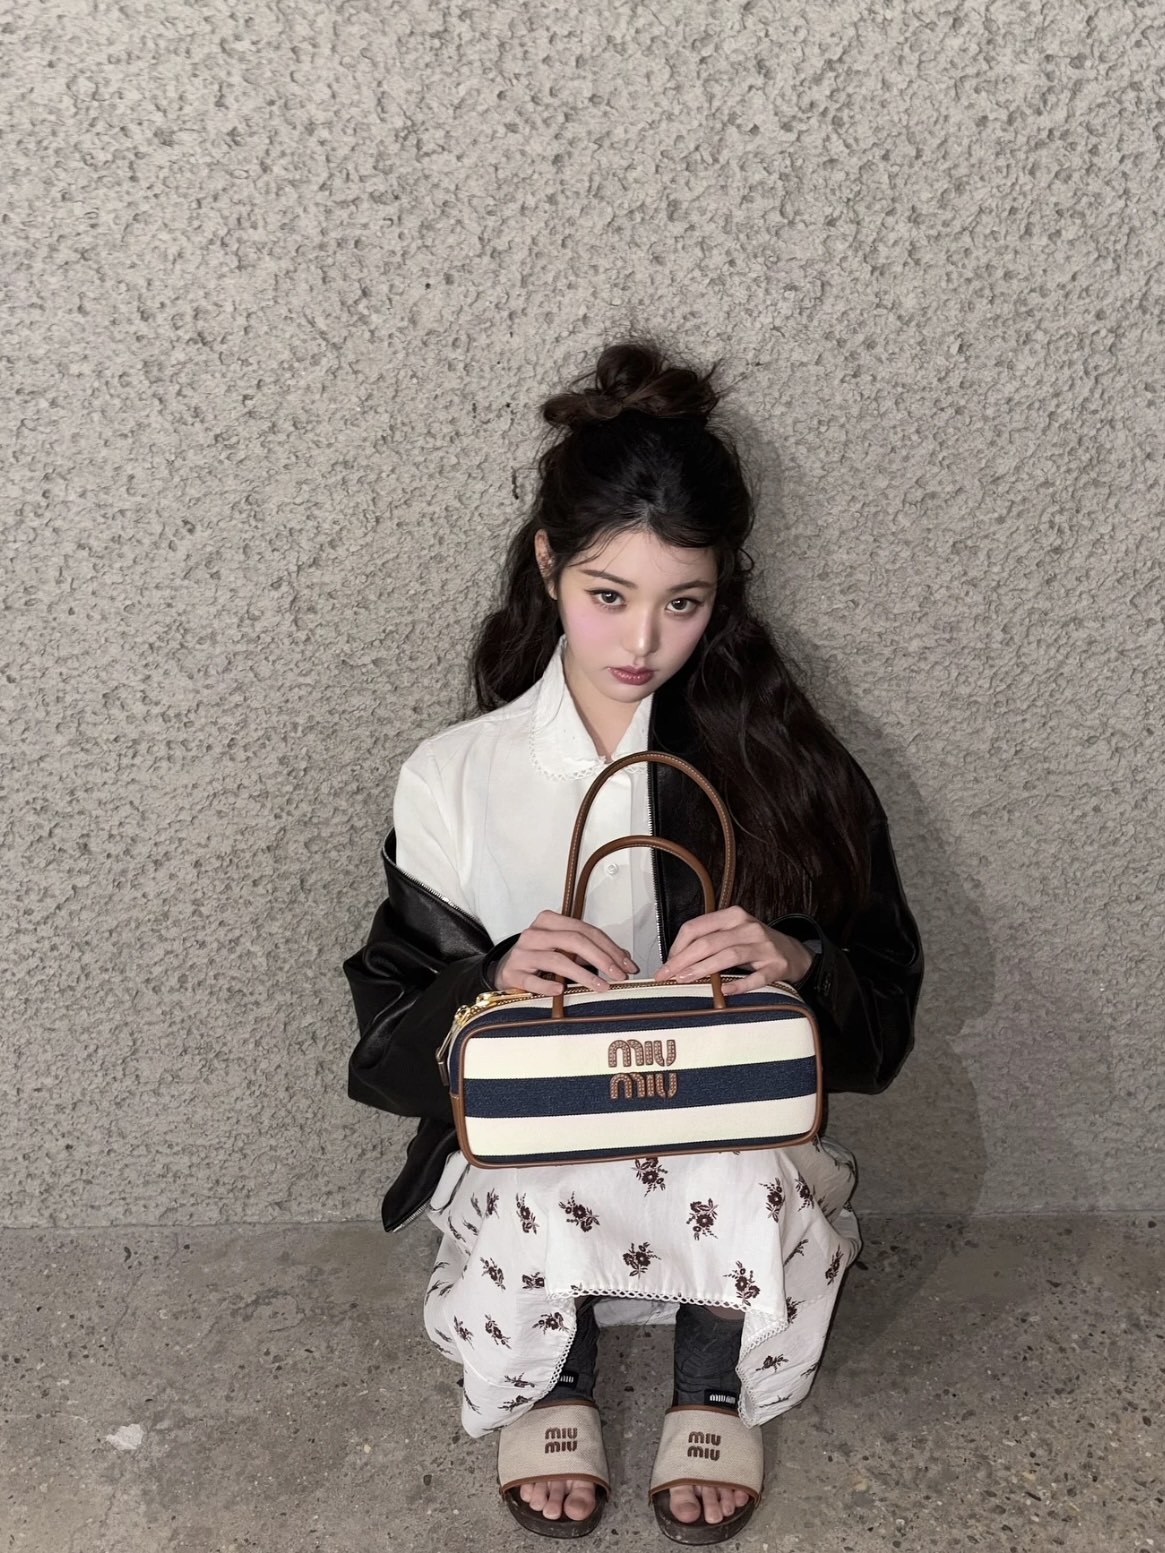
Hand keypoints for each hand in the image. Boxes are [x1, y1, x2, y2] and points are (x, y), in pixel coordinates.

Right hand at [494, 910, 638, 994]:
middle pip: (574, 940)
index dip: (609, 947)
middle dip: (602, 958)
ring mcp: (522, 953)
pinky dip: (548, 986)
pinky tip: (561, 991)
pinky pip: (532, 980)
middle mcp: (534, 933)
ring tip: (602, 986)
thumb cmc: (539, 958)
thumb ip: (590, 951)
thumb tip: (623, 958)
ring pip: (557, 960)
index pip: (585, 930)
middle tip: (619, 975)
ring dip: (584, 974)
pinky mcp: (513, 974)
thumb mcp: (564, 949)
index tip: (627, 964)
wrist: (506, 969)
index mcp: (549, 921)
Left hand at [654, 907, 813, 994]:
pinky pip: (756, 977)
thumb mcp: (733, 933)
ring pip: (728, 956)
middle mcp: (747, 927)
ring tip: (685, 979)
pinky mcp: (776, 966)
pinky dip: (740, 984)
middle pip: (708, 942)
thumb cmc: (755, 944)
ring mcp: (764, 947)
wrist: (794, 953)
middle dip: (683, 959)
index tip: (666, 963)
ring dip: (703, 969)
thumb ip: (709, 940)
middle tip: (666, 975)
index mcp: (733, 916)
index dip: (678, 946)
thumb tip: (675, 960)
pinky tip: (725, 991)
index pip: (697, 927)